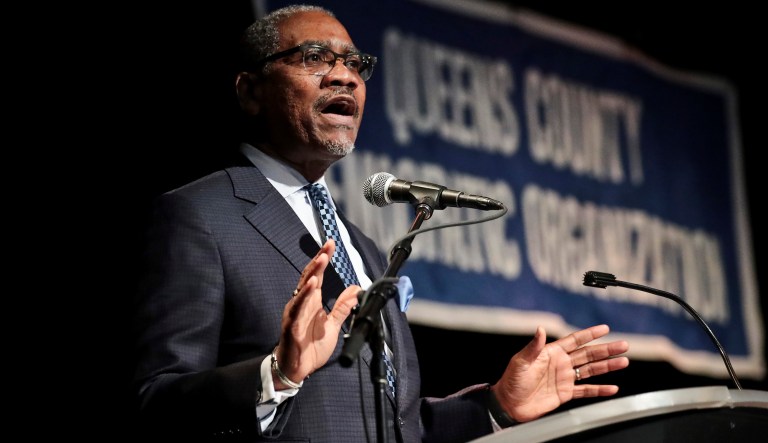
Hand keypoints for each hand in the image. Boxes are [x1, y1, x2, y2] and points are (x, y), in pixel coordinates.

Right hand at [274, 239, 359, 386]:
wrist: (297, 368)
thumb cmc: (311, 346)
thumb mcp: (333, 324)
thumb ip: (343, 307)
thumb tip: (356, 289)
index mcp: (311, 302)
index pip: (317, 275)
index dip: (323, 259)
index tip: (331, 245)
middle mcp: (302, 303)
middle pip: (309, 276)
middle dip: (319, 260)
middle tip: (328, 246)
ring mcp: (295, 313)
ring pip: (303, 289)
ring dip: (313, 273)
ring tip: (321, 260)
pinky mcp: (291, 325)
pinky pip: (297, 308)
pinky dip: (303, 296)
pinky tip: (311, 286)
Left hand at [491, 324, 628, 422]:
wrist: (509, 403)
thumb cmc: (512, 380)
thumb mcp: (521, 361)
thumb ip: (534, 346)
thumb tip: (540, 328)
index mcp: (551, 352)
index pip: (575, 340)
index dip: (590, 334)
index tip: (605, 328)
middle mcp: (561, 363)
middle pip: (588, 354)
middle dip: (606, 349)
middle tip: (623, 345)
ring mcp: (565, 378)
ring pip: (591, 370)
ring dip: (607, 366)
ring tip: (623, 361)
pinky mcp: (566, 393)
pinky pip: (586, 390)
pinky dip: (599, 389)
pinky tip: (612, 388)